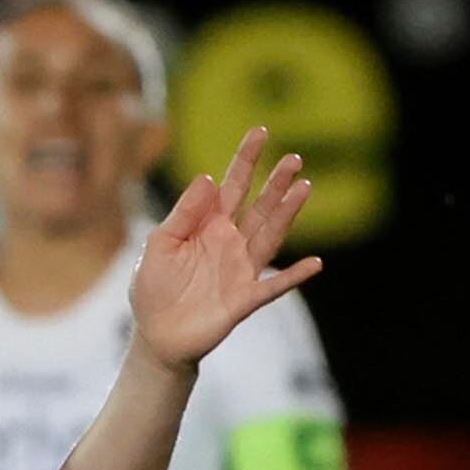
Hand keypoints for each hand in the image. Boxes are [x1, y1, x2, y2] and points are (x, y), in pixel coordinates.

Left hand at [130, 129, 321, 370]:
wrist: (156, 336)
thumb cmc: (154, 287)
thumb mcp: (160, 243)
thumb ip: (184, 213)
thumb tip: (207, 177)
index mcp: (209, 224)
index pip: (232, 185)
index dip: (246, 159)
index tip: (260, 132)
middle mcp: (231, 242)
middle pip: (259, 206)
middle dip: (276, 183)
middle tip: (295, 159)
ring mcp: (241, 269)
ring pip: (270, 236)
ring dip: (287, 214)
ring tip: (304, 188)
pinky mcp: (245, 299)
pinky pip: (274, 286)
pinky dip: (294, 276)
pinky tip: (315, 263)